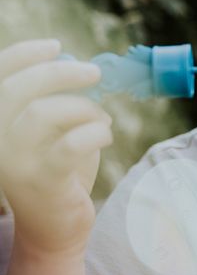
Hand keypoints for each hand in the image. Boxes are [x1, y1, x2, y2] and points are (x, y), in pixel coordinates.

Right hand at [0, 39, 111, 257]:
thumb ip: (53, 100)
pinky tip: (105, 136)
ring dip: (84, 108)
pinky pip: (72, 143)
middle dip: (61, 73)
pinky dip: (96, 131)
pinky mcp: (41, 181)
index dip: (25, 54)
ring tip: (102, 119)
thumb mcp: (50, 131)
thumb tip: (74, 62)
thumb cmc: (56, 172)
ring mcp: (12, 163)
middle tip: (94, 73)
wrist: (54, 228)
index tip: (58, 47)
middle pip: (18, 89)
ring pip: (44, 112)